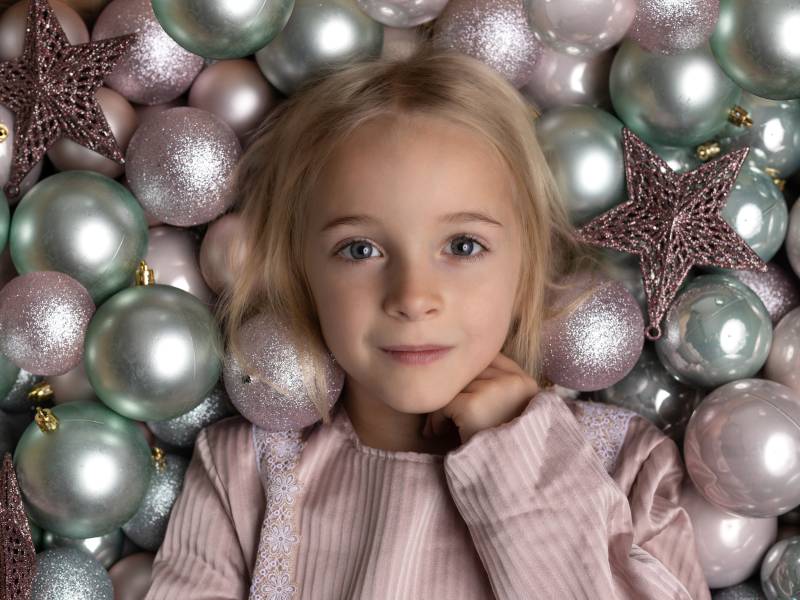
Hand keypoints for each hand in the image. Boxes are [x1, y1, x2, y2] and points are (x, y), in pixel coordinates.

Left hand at [422, 351, 540, 444]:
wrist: (506, 487)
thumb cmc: (502, 453)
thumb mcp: (509, 415)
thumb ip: (497, 389)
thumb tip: (463, 366)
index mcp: (528, 384)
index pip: (491, 359)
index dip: (470, 375)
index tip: (459, 397)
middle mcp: (515, 382)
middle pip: (470, 371)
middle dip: (453, 392)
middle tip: (441, 416)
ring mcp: (497, 392)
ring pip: (454, 385)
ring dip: (441, 407)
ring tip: (437, 427)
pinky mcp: (475, 406)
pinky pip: (443, 402)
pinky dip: (435, 419)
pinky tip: (437, 434)